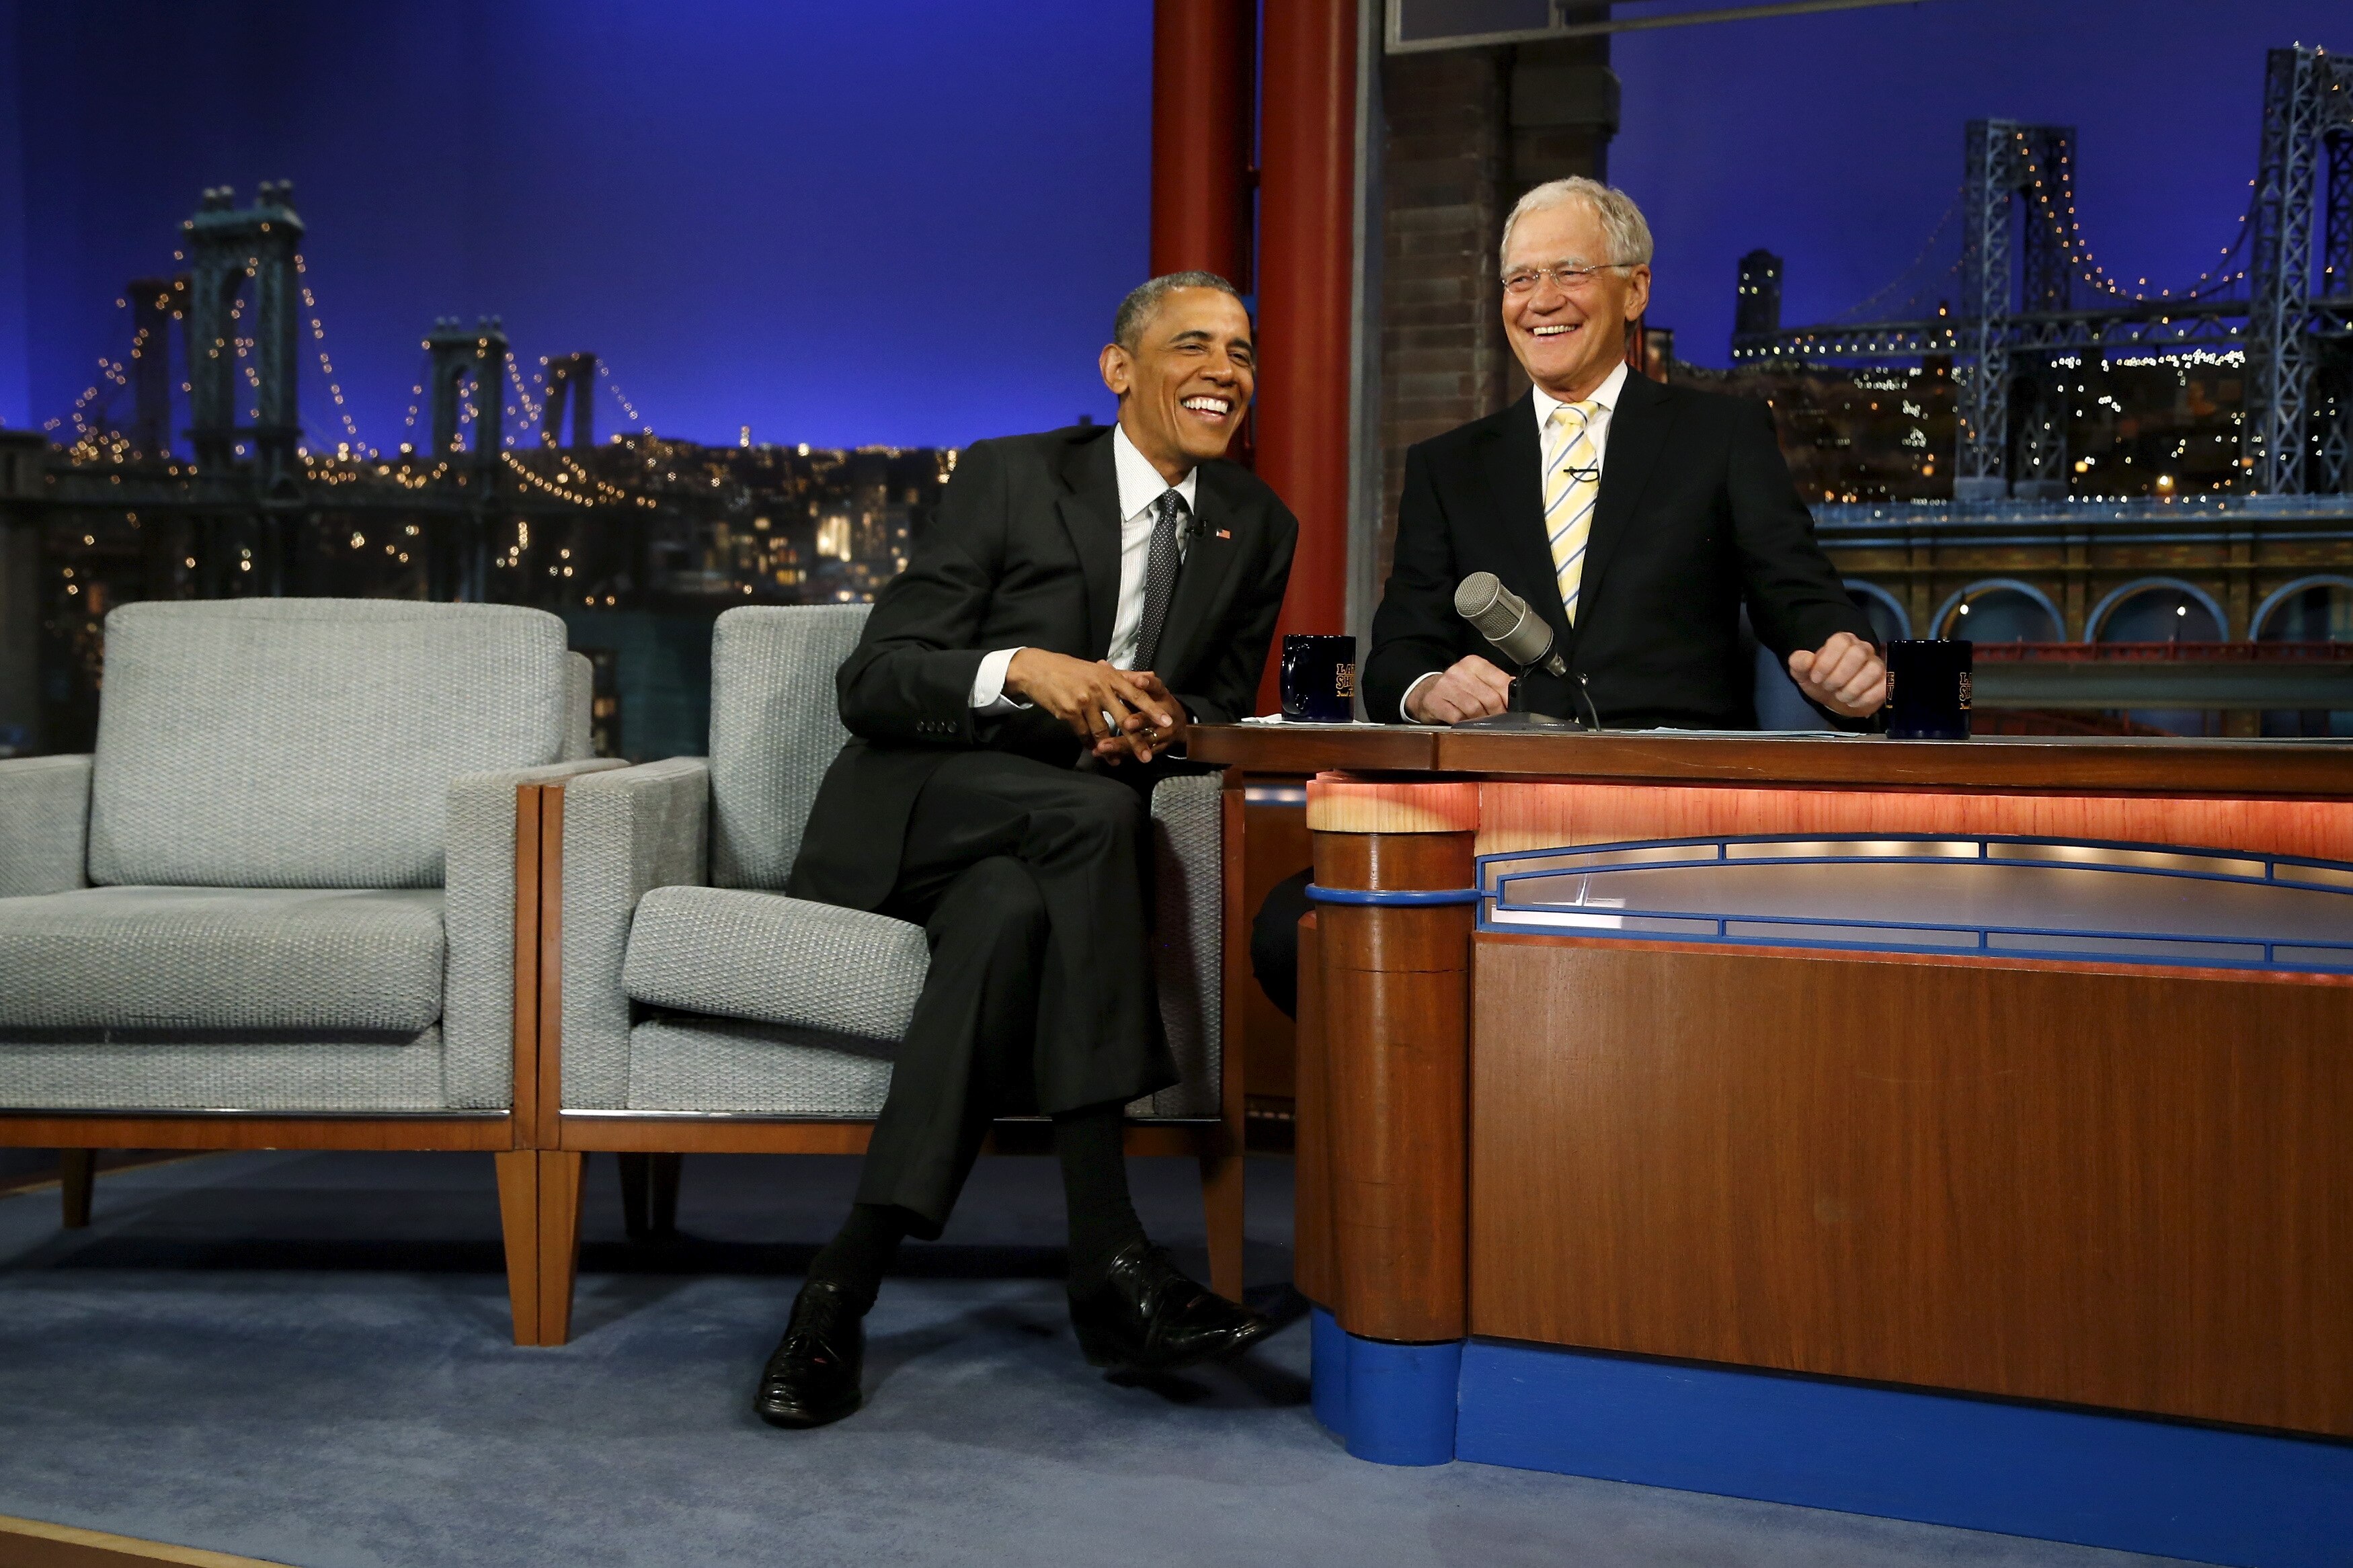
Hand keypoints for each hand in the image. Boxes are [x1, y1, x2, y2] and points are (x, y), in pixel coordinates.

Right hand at [1005, 649, 1172, 752]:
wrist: (1038, 670)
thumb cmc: (1071, 669)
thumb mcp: (1099, 669)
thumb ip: (1125, 676)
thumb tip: (1149, 678)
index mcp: (1110, 677)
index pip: (1137, 695)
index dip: (1152, 709)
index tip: (1166, 722)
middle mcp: (1100, 689)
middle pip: (1123, 718)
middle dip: (1136, 740)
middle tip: (1146, 757)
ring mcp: (1084, 701)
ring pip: (1102, 731)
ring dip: (1109, 748)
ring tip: (1115, 760)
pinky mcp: (1069, 712)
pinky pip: (1084, 734)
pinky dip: (1089, 743)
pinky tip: (1094, 749)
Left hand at [1092, 670, 1187, 764]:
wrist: (1178, 725)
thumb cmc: (1155, 702)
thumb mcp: (1145, 688)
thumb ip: (1124, 678)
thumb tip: (1102, 664)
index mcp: (1160, 696)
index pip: (1156, 687)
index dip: (1148, 683)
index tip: (1139, 681)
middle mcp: (1164, 715)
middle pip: (1150, 718)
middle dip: (1138, 721)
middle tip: (1126, 723)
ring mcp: (1162, 734)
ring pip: (1142, 739)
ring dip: (1121, 744)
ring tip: (1103, 746)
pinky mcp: (1156, 749)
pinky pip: (1136, 753)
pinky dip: (1120, 754)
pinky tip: (1104, 755)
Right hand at [1403, 655, 1513, 723]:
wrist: (1427, 691)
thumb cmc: (1457, 687)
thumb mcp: (1477, 679)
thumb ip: (1497, 683)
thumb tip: (1517, 690)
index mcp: (1473, 663)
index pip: (1500, 681)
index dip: (1508, 699)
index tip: (1511, 709)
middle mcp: (1459, 671)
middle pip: (1489, 698)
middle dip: (1497, 713)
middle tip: (1498, 719)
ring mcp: (1445, 686)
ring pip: (1474, 709)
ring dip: (1480, 720)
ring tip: (1480, 722)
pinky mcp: (1434, 700)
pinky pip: (1457, 717)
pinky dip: (1464, 723)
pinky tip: (1464, 722)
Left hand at [1788, 631, 1886, 717]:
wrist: (1833, 699)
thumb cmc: (1820, 681)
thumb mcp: (1802, 672)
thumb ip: (1798, 663)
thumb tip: (1808, 659)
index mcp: (1842, 641)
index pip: (1840, 641)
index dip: (1827, 661)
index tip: (1816, 678)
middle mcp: (1862, 648)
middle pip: (1858, 653)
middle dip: (1839, 676)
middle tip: (1830, 687)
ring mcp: (1876, 664)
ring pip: (1873, 669)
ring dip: (1853, 688)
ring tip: (1841, 696)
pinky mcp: (1884, 681)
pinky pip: (1883, 686)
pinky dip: (1866, 698)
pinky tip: (1853, 702)